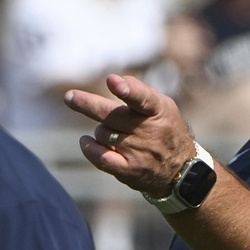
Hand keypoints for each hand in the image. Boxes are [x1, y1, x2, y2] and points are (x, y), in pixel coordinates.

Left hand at [63, 74, 196, 195]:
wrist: (180, 168)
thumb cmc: (165, 128)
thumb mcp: (163, 106)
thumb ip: (140, 91)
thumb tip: (115, 80)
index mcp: (158, 111)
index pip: (143, 98)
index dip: (128, 90)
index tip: (113, 82)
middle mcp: (149, 131)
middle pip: (110, 115)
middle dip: (87, 104)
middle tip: (69, 97)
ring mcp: (138, 151)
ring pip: (102, 133)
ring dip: (101, 130)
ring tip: (114, 133)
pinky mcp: (129, 170)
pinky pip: (100, 157)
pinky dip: (89, 148)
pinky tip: (86, 142)